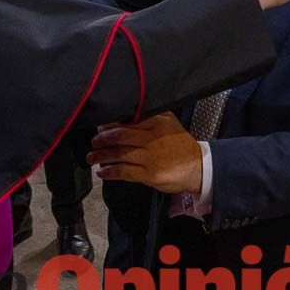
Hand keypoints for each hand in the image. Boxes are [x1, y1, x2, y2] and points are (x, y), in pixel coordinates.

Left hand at [87, 113, 201, 193]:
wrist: (198, 167)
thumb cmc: (179, 143)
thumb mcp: (169, 122)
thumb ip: (150, 116)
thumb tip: (124, 115)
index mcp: (156, 123)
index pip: (128, 121)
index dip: (110, 125)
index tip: (100, 128)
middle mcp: (152, 139)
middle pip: (120, 137)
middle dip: (102, 140)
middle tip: (93, 142)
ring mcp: (150, 157)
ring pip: (120, 155)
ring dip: (102, 157)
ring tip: (91, 158)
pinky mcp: (150, 174)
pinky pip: (125, 172)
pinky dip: (111, 172)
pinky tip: (102, 172)